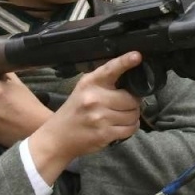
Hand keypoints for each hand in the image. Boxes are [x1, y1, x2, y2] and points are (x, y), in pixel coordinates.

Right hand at [27, 53, 144, 181]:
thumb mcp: (83, 90)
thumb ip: (104, 82)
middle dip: (133, 103)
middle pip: (132, 99)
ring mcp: (99, 117)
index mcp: (90, 83)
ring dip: (132, 117)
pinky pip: (130, 128)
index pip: (110, 69)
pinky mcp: (104, 133)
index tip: (137, 56)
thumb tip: (133, 80)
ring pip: (133, 115)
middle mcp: (94, 98)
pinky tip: (121, 126)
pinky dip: (130, 128)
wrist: (57, 137)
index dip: (125, 61)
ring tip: (120, 117)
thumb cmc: (75, 111)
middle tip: (124, 105)